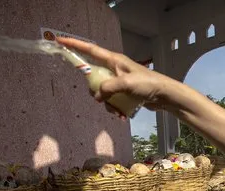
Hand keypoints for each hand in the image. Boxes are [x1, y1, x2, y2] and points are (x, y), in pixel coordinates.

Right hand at [57, 37, 173, 112]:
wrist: (164, 95)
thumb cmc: (147, 84)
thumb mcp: (125, 84)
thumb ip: (107, 88)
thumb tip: (97, 95)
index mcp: (113, 60)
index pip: (89, 50)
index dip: (74, 45)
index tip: (59, 41)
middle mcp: (114, 68)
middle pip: (93, 77)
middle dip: (95, 91)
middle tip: (102, 99)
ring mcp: (118, 81)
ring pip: (102, 92)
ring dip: (107, 104)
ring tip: (118, 110)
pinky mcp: (124, 92)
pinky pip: (112, 100)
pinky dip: (115, 108)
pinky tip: (122, 115)